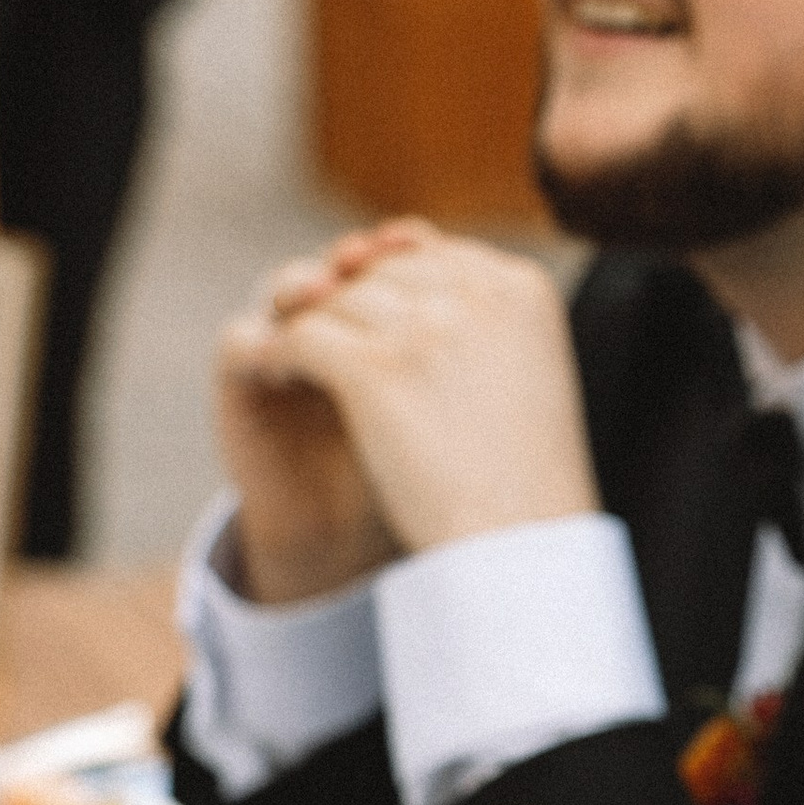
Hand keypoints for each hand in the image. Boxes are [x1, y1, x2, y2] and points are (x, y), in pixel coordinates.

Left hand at [216, 223, 597, 597]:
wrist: (519, 549)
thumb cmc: (525, 478)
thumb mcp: (526, 373)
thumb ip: (480, 318)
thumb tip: (404, 255)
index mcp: (522, 287)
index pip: (437, 259)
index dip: (397, 293)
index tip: (380, 332)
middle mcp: (477, 292)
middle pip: (384, 275)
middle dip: (354, 310)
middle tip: (331, 350)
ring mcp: (425, 326)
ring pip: (338, 301)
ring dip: (313, 330)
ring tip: (300, 367)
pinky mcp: (374, 366)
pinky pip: (304, 336)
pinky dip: (283, 354)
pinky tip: (277, 376)